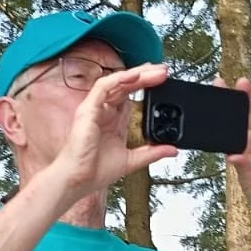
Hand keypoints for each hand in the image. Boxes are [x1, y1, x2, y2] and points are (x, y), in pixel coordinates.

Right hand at [39, 64, 177, 202]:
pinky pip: (103, 87)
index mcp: (113, 121)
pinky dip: (118, 79)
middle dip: (145, 76)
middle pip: (126, 86)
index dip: (146, 87)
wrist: (78, 180)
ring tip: (154, 70)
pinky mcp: (88, 109)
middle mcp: (104, 112)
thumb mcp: (132, 160)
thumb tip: (171, 150)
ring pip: (116, 83)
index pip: (130, 97)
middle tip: (163, 70)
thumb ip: (152, 153)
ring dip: (136, 74)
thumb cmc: (94, 171)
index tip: (163, 82)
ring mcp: (95, 109)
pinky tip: (134, 76)